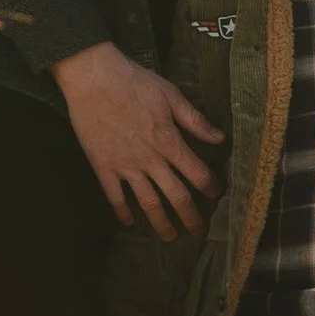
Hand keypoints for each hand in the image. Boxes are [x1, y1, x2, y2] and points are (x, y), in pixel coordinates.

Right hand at [53, 43, 217, 238]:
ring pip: (148, 203)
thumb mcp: (171, 96)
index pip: (196, 173)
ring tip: (170, 236)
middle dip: (190, 216)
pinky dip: (122, 212)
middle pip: (176, 195)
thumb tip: (220, 138)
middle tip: (199, 231)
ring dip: (161, 222)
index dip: (209, 186)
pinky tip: (129, 223)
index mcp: (169, 141)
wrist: (94, 79)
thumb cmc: (135, 83)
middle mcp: (150, 160)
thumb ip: (195, 121)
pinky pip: (114, 197)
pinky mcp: (103, 167)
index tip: (216, 194)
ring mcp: (125, 166)